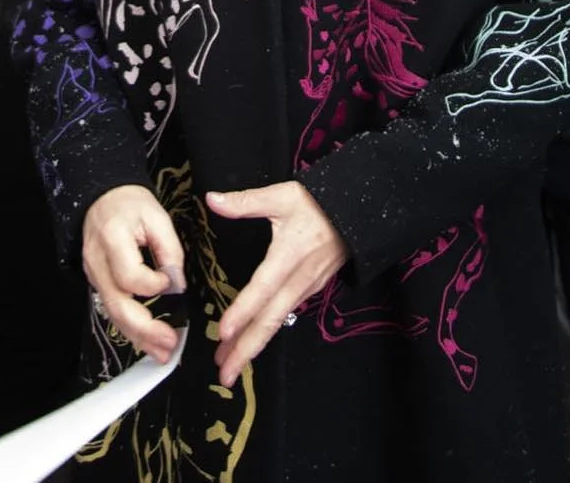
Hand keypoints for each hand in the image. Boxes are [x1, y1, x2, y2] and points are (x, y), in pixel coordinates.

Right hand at [83, 185, 186, 364]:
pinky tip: (148, 342)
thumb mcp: (157, 216)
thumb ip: (170, 249)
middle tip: (170, 342)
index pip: (129, 275)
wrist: (102, 196)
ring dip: (138, 337)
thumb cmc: (131, 204)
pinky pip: (112, 310)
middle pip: (117, 303)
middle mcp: (97, 261)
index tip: (170, 282)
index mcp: (112, 238)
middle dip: (144, 328)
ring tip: (162, 352)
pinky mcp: (96, 282)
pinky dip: (130, 329)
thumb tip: (177, 284)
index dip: (152, 284)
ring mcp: (93, 274)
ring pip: (113, 313)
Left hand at [207, 182, 349, 387]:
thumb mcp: (282, 195)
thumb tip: (212, 199)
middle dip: (246, 349)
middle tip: (224, 374)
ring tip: (229, 364)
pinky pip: (286, 314)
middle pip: (270, 320)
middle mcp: (298, 279)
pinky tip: (252, 339)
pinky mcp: (311, 289)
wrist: (357, 213)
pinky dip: (267, 331)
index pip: (262, 288)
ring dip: (253, 344)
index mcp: (288, 255)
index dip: (243, 311)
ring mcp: (306, 288)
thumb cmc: (318, 202)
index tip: (223, 331)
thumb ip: (245, 201)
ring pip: (277, 321)